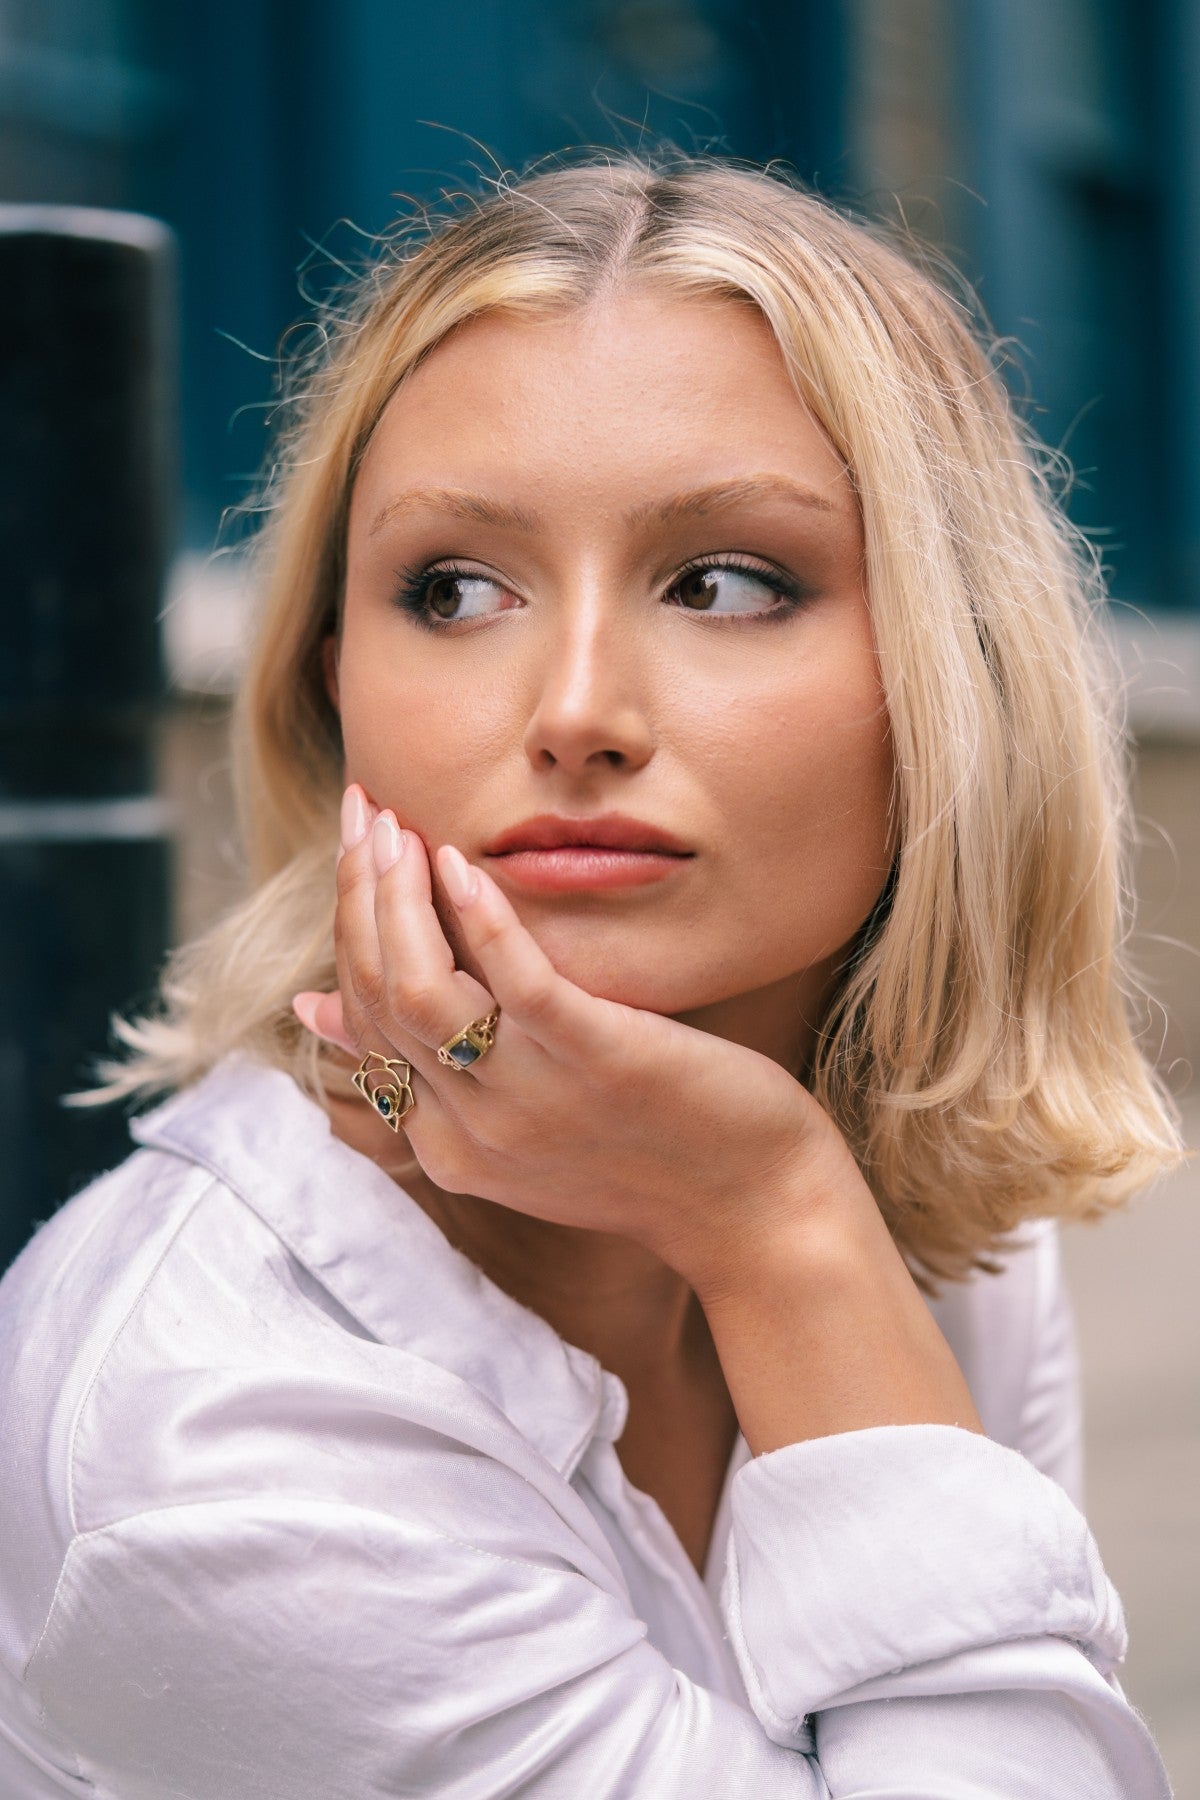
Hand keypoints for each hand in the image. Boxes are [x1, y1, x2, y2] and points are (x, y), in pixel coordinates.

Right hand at [293, 786, 866, 1297]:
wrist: (754, 1210)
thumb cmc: (649, 1151)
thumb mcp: (516, 1127)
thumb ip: (429, 1073)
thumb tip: (313, 1006)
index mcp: (446, 1143)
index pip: (362, 1018)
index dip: (348, 922)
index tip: (356, 848)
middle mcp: (472, 1130)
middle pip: (377, 994)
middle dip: (358, 888)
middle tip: (363, 808)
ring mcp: (531, 1100)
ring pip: (419, 990)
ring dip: (396, 897)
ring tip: (399, 825)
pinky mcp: (599, 1061)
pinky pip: (518, 984)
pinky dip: (480, 918)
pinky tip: (462, 861)